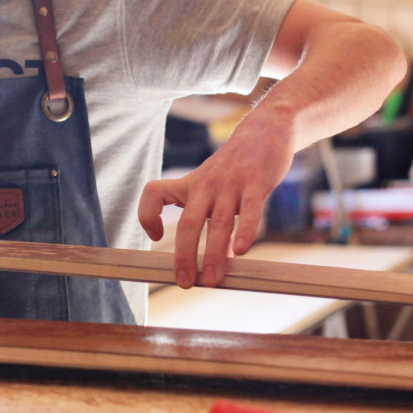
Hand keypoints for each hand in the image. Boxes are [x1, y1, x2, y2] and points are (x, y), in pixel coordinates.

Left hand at [137, 127, 293, 288]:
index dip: (147, 216)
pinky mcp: (256, 182)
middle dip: (184, 256)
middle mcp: (206, 185)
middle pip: (188, 222)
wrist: (265, 130)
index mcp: (190, 184)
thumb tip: (212, 258)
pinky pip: (250, 210)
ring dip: (213, 254)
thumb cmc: (234, 166)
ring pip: (218, 222)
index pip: (154, 193)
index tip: (156, 238)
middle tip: (184, 282)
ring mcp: (231, 183)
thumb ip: (206, 214)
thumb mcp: (210, 183)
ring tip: (212, 280)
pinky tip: (240, 252)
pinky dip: (244, 231)